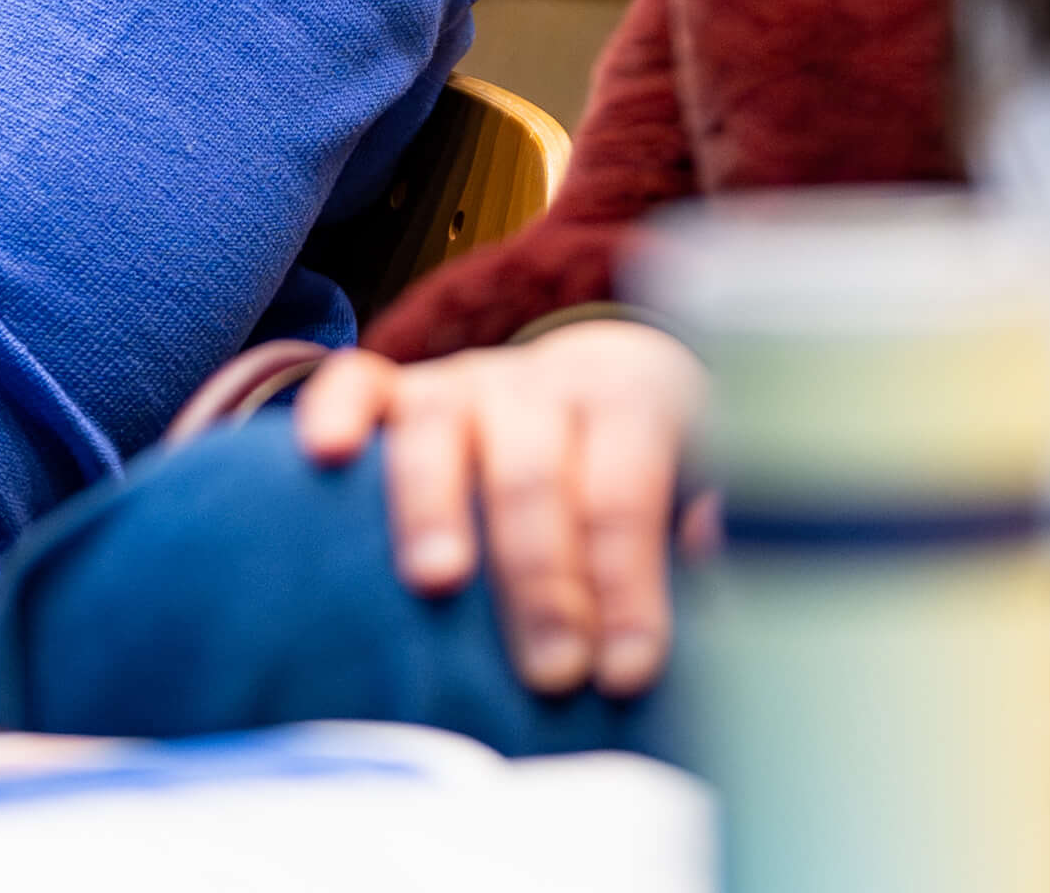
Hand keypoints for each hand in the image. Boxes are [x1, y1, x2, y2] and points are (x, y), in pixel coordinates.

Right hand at [296, 318, 708, 696]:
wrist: (592, 395)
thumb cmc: (650, 473)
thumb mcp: (707, 486)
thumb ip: (722, 515)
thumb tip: (717, 544)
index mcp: (628, 400)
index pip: (626, 487)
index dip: (628, 582)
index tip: (628, 669)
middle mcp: (539, 384)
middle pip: (534, 469)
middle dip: (543, 576)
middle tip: (552, 669)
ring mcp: (462, 382)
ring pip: (440, 425)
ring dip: (435, 505)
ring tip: (438, 581)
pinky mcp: (398, 391)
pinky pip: (357, 381)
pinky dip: (337, 410)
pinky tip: (327, 454)